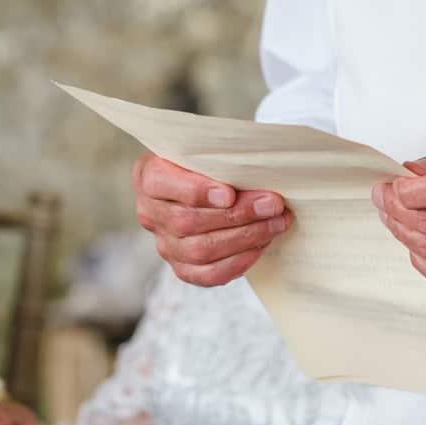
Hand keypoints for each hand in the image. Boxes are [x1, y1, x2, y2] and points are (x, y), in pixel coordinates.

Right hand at [132, 152, 292, 284]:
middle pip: (188, 221)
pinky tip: (260, 246)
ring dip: (245, 238)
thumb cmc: (205, 162)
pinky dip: (237, 262)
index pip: (162, 184)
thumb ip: (219, 159)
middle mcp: (150, 212)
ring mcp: (164, 244)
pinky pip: (207, 274)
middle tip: (272, 205)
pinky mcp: (181, 267)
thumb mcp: (205, 149)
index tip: (230, 194)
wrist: (202, 184)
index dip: (196, 191)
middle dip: (237, 214)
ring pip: (200, 250)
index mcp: (149, 176)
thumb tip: (257, 174)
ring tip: (275, 224)